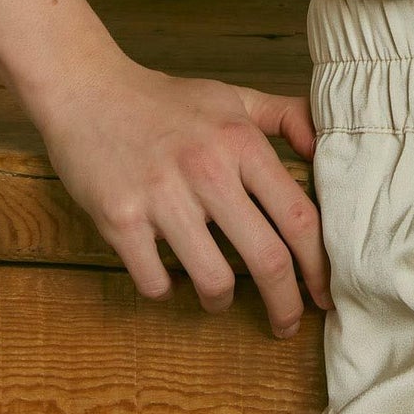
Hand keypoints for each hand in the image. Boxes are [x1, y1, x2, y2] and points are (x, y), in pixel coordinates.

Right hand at [31, 52, 330, 335]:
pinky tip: (167, 279)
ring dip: (221, 302)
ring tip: (217, 298)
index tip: (324, 294)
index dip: (319, 266)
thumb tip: (327, 148)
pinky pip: (156, 281)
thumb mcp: (232, 98)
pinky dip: (166, 291)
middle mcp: (207, 170)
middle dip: (285, 305)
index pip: (299, 218)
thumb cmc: (164, 100)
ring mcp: (161, 197)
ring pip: (213, 280)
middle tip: (287, 325)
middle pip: (267, 260)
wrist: (85, 89)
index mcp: (240, 143)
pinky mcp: (120, 219)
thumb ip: (286, 117)